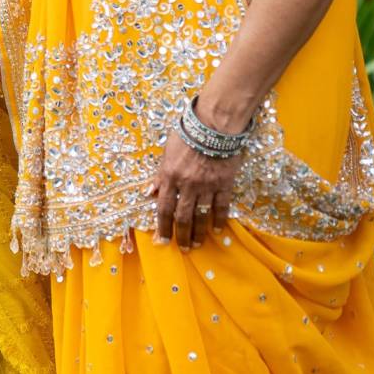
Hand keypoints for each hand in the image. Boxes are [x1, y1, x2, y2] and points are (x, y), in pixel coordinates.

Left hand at [149, 128, 241, 248]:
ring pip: (201, 215)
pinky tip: (217, 230)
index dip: (162, 226)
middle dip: (181, 235)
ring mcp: (207, 185)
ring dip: (198, 233)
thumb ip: (160, 175)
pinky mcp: (224, 184)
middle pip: (182, 216)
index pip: (164, 207)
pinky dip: (218, 220)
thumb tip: (149, 193)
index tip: (162, 240)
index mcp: (170, 175)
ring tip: (197, 245)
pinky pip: (221, 206)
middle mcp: (187, 184)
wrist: (214, 125)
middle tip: (182, 249)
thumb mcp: (167, 152)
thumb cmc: (187, 135)